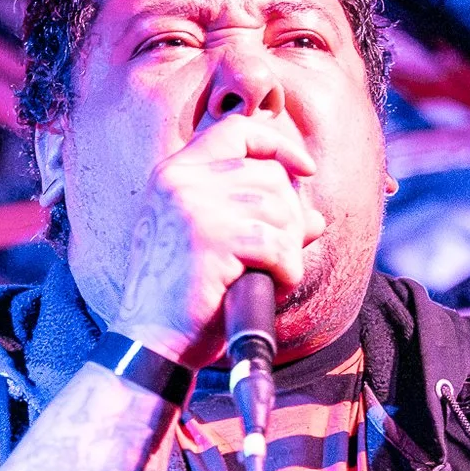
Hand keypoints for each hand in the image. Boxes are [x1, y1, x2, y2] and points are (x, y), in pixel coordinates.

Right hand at [114, 106, 323, 364]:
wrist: (153, 341)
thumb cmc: (187, 297)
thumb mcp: (219, 246)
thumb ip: (261, 221)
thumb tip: (315, 218)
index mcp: (176, 173)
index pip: (236, 130)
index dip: (278, 144)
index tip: (306, 170)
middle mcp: (180, 181)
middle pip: (269, 175)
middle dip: (290, 218)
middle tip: (280, 254)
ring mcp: (192, 207)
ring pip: (278, 209)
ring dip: (288, 249)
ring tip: (271, 275)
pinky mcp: (209, 239)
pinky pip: (276, 244)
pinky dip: (285, 270)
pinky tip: (271, 285)